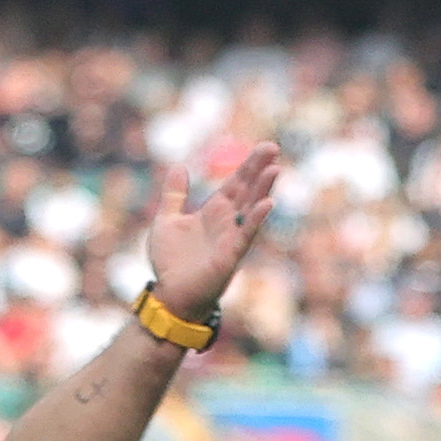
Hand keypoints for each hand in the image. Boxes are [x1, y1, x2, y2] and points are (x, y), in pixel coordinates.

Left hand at [145, 141, 281, 327]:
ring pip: (251, 208)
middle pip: (247, 190)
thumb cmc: (170, 261)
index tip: (266, 147)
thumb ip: (174, 195)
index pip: (236, 183)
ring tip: (274, 169)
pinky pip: (246, 234)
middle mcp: (227, 221)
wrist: (170, 294)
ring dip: (262, 189)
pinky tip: (266, 203)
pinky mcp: (231, 255)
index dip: (249, 165)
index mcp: (214, 211)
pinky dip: (256, 219)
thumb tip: (179, 166)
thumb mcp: (166, 221)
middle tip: (273, 148)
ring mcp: (232, 237)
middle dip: (259, 169)